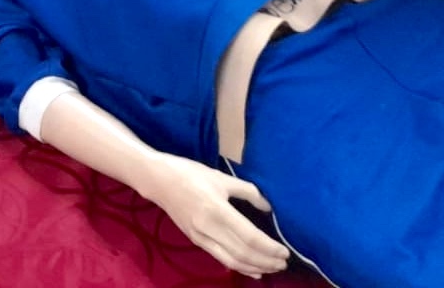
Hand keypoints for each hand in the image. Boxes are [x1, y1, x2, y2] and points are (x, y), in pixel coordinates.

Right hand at [140, 155, 288, 277]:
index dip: (269, 247)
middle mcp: (209, 228)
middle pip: (243, 253)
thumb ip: (248, 191)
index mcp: (217, 210)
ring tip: (272, 268)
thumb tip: (268, 207)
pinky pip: (221, 259)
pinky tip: (252, 271)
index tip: (284, 251)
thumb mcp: (221, 177)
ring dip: (255, 267)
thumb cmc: (190, 173)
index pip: (249, 237)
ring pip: (232, 261)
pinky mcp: (196, 241)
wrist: (158, 180)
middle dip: (266, 261)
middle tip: (283, 263)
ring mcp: (201, 237)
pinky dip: (239, 267)